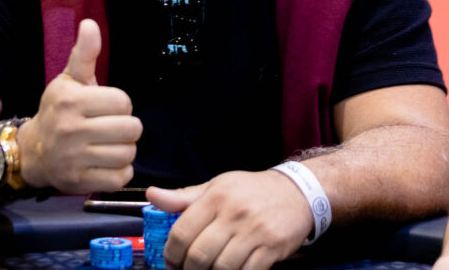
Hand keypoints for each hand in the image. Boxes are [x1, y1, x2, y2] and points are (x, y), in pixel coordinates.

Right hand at [17, 19, 142, 192]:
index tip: (106, 108)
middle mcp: (71, 130)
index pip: (123, 102)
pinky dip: (119, 172)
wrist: (32, 152)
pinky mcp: (79, 181)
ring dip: (124, 150)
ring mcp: (74, 158)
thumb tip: (90, 24)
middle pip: (131, 129)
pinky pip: (120, 178)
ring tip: (109, 145)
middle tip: (111, 128)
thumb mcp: (68, 81)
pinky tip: (106, 162)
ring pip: (128, 154)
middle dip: (126, 128)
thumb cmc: (57, 111)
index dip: (121, 104)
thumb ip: (84, 54)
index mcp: (71, 101)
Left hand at [146, 170, 313, 269]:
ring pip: (221, 267)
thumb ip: (184, 197)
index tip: (171, 262)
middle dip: (189, 269)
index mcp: (215, 197)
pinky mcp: (272, 248)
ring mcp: (254, 232)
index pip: (181, 232)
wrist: (297, 192)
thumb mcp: (217, 186)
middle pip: (199, 255)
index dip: (171, 254)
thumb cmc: (252, 190)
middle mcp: (234, 213)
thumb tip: (152, 195)